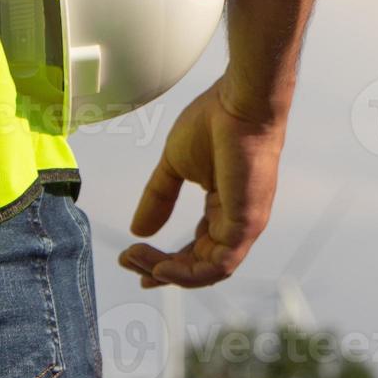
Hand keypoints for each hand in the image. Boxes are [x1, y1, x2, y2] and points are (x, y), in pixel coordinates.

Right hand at [119, 76, 287, 287]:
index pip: (197, 249)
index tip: (133, 258)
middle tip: (130, 263)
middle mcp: (236, 220)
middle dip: (161, 270)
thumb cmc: (216, 122)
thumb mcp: (175, 166)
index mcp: (223, 207)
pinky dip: (189, 274)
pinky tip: (162, 268)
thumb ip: (159, 198)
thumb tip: (138, 230)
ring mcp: (244, 224)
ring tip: (139, 262)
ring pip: (208, 271)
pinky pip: (220, 265)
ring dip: (170, 274)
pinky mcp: (247, 224)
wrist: (239, 103)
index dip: (166, 261)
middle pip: (199, 264)